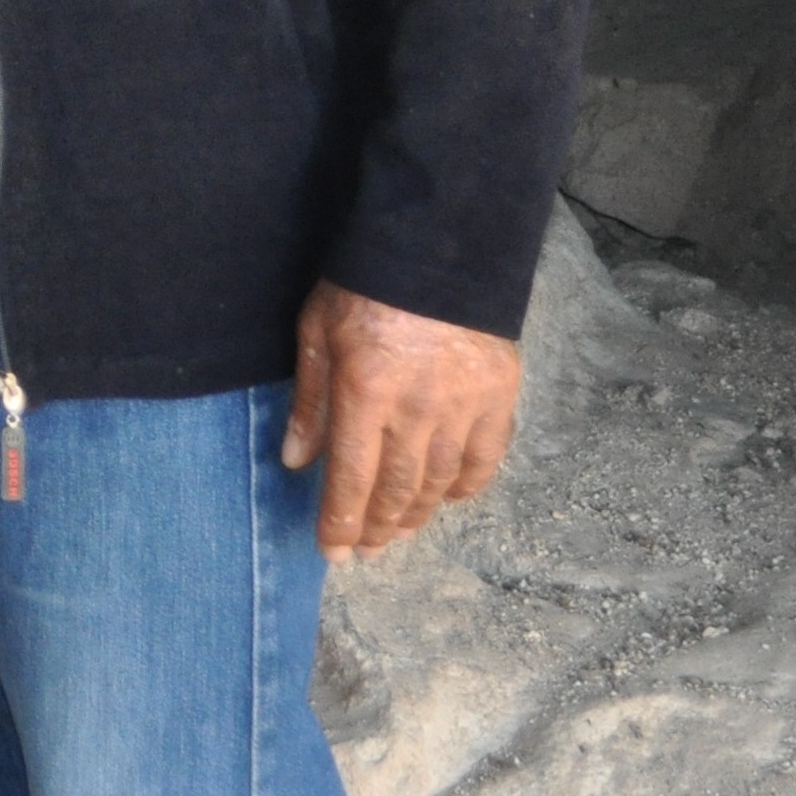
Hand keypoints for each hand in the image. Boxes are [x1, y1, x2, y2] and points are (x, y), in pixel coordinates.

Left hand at [280, 280, 522, 558]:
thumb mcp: (317, 329)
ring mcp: (464, 406)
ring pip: (439, 482)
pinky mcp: (499, 396)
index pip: (351, 478)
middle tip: (365, 550)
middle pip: (396, 489)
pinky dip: (466, 485)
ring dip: (416, 514)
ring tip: (398, 532)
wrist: (438, 242)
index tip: (334, 554)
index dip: (340, 523)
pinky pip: (485, 459)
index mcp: (365, 392)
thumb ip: (309, 399)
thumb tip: (295, 460)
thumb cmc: (364, 283)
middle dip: (376, 528)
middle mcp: (417, 409)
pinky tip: (448, 497)